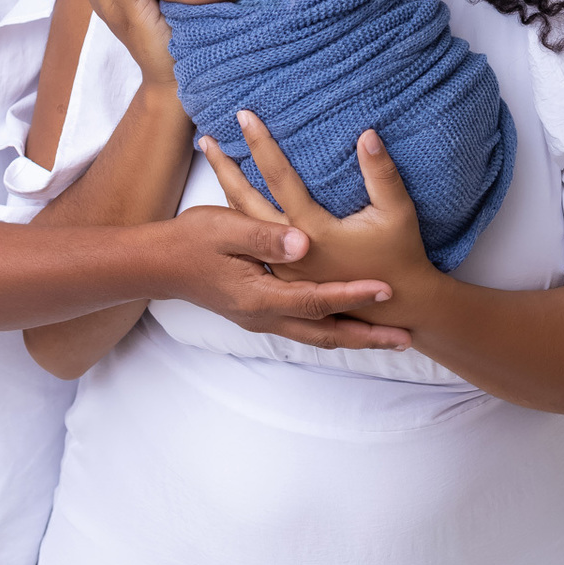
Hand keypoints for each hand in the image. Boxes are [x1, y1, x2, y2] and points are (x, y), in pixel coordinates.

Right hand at [159, 204, 411, 351]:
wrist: (157, 264)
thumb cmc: (191, 239)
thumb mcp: (227, 227)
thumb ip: (267, 237)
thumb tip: (305, 243)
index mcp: (259, 297)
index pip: (317, 299)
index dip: (353, 294)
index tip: (387, 289)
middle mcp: (264, 316)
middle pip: (326, 334)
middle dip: (367, 336)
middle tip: (406, 337)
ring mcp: (260, 319)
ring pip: (316, 335)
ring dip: (353, 336)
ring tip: (387, 336)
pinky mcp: (256, 313)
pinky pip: (303, 327)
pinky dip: (329, 328)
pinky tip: (343, 321)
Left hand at [201, 113, 439, 327]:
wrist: (397, 306)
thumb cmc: (399, 255)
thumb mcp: (396, 213)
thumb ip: (382, 174)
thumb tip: (367, 133)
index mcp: (313, 232)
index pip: (279, 178)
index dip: (262, 144)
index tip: (244, 115)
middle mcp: (290, 250)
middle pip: (246, 199)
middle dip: (226, 165)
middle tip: (207, 136)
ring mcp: (282, 264)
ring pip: (243, 218)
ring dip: (225, 185)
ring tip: (210, 155)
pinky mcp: (283, 271)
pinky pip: (251, 234)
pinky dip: (238, 209)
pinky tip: (230, 189)